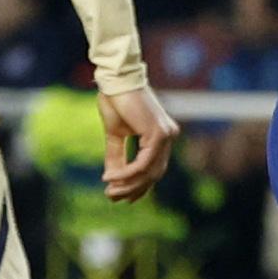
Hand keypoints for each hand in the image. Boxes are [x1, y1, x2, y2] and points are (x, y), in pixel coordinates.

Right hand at [101, 86, 180, 202]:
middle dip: (132, 189)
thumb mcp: (115, 135)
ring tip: (109, 189)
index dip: (139, 187)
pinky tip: (111, 177)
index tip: (121, 198)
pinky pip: (143, 164)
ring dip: (127, 184)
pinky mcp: (158, 134)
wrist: (116, 81)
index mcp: (162, 136)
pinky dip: (126, 173)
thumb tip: (111, 178)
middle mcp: (168, 137)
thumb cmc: (116, 101)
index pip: (154, 169)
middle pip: (154, 175)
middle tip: (111, 196)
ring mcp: (167, 136)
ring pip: (149, 173)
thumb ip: (117, 156)